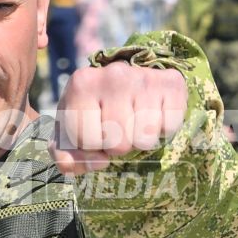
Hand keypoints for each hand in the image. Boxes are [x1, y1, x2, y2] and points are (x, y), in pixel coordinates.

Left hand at [53, 61, 187, 174]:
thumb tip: (99, 162)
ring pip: (144, 140)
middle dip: (117, 145)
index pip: (86, 141)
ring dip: (140, 140)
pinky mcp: (171, 84)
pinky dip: (163, 130)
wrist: (128, 79)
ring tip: (134, 122)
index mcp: (82, 84)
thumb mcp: (69, 130)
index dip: (90, 145)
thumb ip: (66, 156)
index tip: (94, 129)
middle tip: (117, 128)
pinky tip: (154, 114)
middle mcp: (114, 75)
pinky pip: (170, 128)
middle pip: (118, 144)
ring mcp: (145, 78)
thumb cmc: (93, 110)